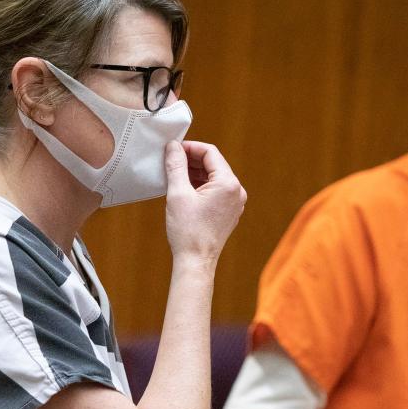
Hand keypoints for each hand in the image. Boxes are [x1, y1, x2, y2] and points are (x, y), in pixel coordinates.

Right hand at [164, 140, 246, 262]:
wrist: (196, 261)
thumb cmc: (188, 231)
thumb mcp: (178, 193)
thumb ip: (176, 166)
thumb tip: (173, 147)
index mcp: (228, 184)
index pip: (210, 153)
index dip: (190, 147)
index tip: (173, 149)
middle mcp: (236, 191)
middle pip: (214, 164)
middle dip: (192, 160)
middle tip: (171, 160)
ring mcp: (235, 202)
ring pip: (214, 177)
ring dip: (195, 172)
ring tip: (174, 174)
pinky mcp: (229, 211)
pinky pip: (216, 190)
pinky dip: (200, 185)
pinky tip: (184, 188)